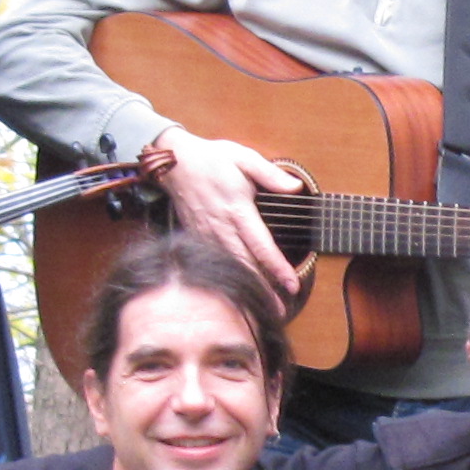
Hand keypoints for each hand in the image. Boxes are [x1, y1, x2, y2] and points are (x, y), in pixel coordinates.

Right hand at [152, 128, 306, 300]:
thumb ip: (270, 174)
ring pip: (230, 266)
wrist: (174, 162)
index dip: (277, 267)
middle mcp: (222, 226)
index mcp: (237, 209)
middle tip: (279, 311)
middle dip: (264, 289)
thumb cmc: (211, 159)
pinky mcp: (197, 235)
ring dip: (247, 288)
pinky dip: (228, 278)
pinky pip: (216, 261)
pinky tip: (236, 292)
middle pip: (246, 264)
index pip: (261, 245)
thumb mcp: (243, 157)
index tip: (292, 285)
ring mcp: (208, 233)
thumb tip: (296, 187)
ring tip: (262, 308)